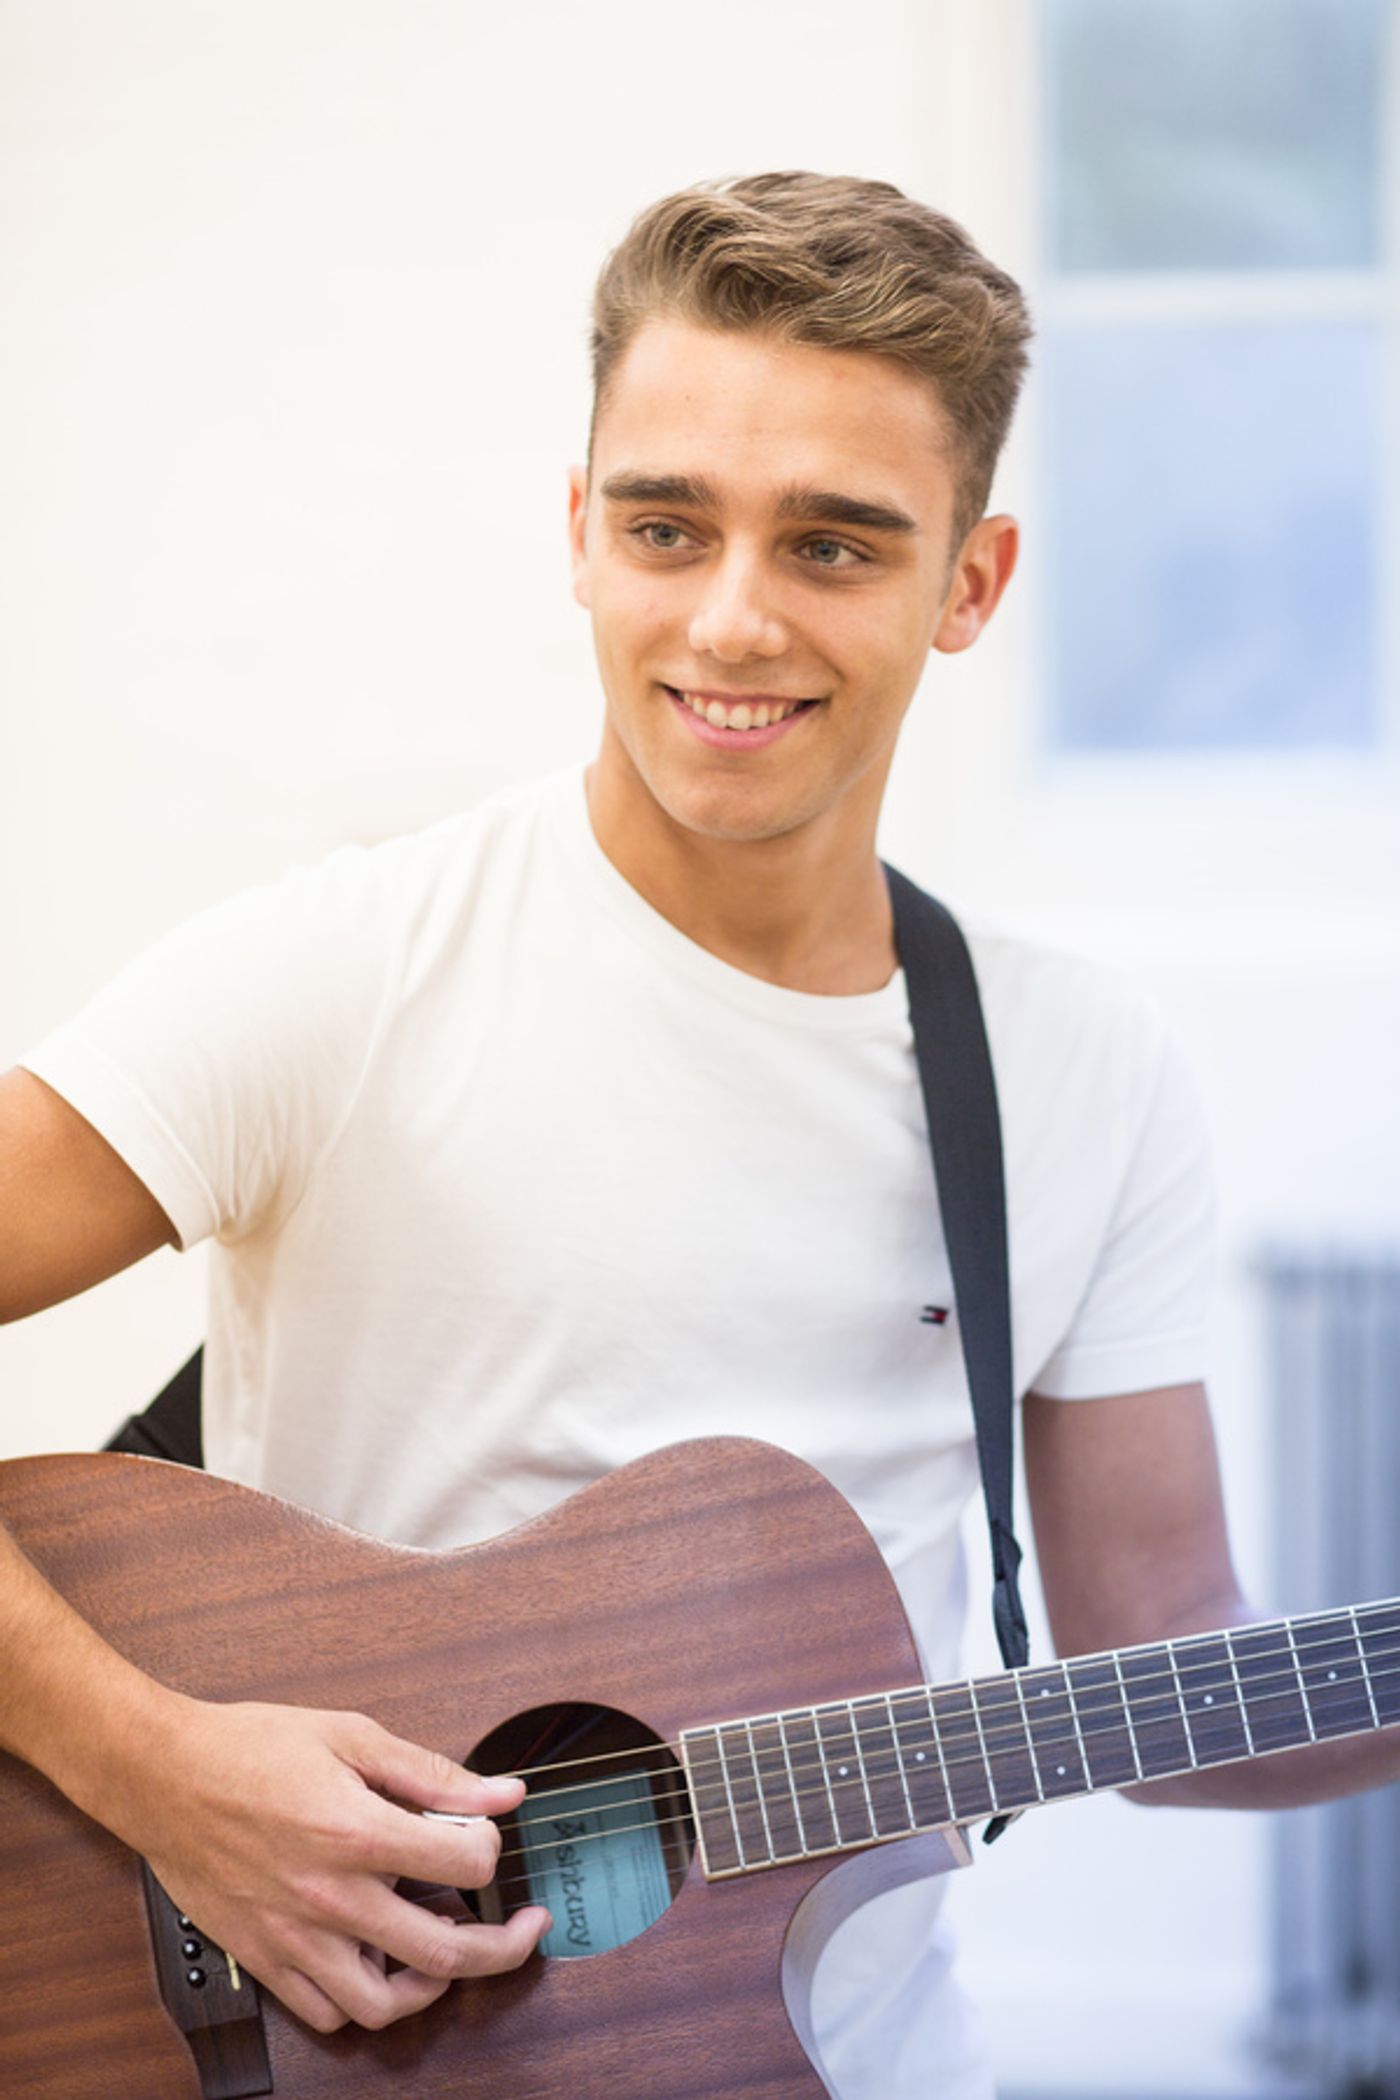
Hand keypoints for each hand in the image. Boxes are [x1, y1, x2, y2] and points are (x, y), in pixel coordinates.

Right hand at [119, 1696, 549, 2032]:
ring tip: (447, 1953)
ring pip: (384, 2004)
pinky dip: (362, 2002)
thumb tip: (501, 1792)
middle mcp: (331, 1896)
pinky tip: (378, 1964)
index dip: (491, 1847)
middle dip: (504, 1945)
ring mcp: (296, 1936)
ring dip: (431, 1985)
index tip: (484, 1835)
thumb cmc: (249, 1747)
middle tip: (522, 1928)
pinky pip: (325, 2013)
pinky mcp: (265, 1957)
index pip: (465, 1863)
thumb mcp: (350, 1735)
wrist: (163, 1775)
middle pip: (444, 1951)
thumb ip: (431, 1772)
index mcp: (358, 1832)